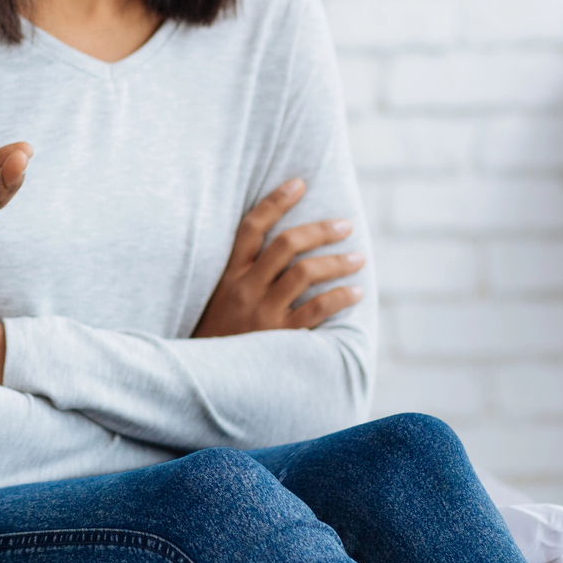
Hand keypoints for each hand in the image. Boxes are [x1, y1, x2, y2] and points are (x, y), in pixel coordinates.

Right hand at [191, 178, 363, 338]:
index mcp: (228, 275)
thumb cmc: (216, 337)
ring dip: (337, 262)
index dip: (276, 201)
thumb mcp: (217, 299)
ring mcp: (263, 312)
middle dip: (320, 230)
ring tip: (357, 258)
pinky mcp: (280, 337)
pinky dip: (341, 297)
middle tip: (345, 225)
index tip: (299, 183)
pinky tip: (356, 293)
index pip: (251, 228)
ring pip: (306, 273)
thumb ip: (241, 276)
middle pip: (286, 245)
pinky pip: (317, 310)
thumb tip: (280, 251)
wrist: (205, 379)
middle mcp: (245, 288)